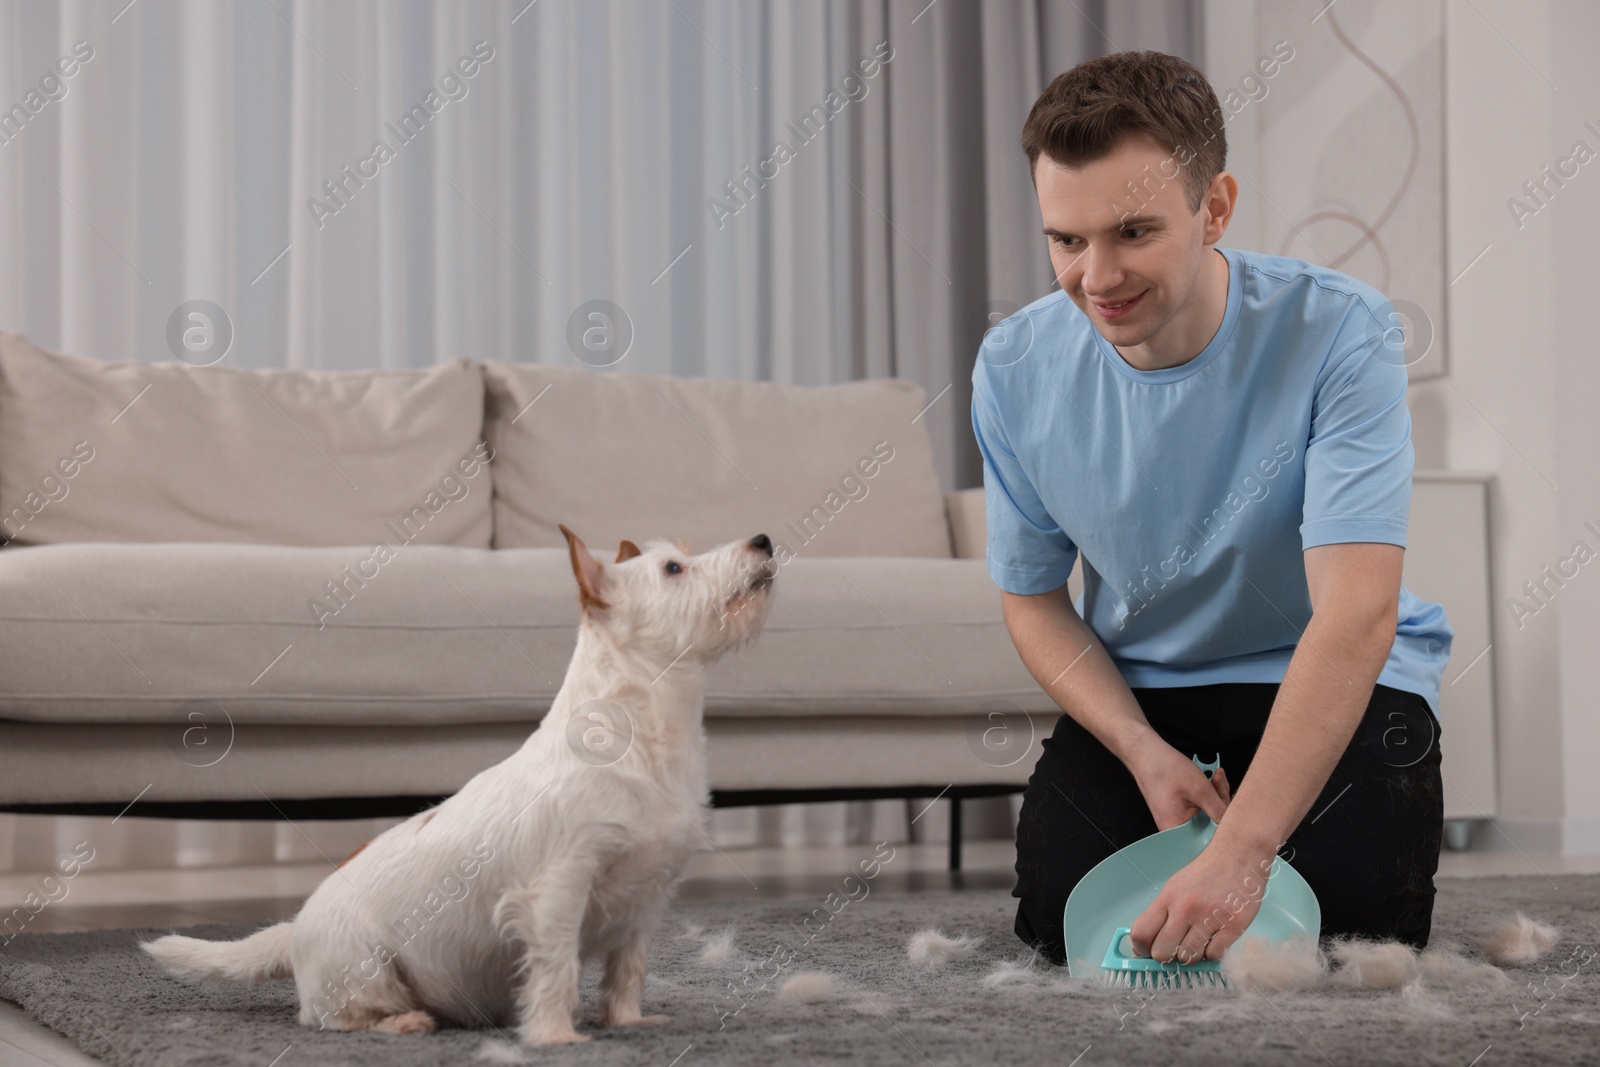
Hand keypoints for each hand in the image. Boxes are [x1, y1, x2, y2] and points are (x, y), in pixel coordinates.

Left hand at [1126, 837, 1272, 962]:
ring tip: (1200, 940)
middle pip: (1162, 953)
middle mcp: (1185, 908)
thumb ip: (1159, 914)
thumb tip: (1141, 947)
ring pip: (1188, 959)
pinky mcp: (1233, 926)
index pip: (1141, 933)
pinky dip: (1213, 953)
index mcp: (1167, 898)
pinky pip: (1214, 956)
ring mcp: (1210, 918)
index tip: (1148, 952)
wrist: (1239, 855)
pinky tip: (1216, 938)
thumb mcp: (1175, 887)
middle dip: (1168, 957)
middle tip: (1178, 948)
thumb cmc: (1206, 874)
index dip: (1141, 950)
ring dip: (1193, 956)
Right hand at [1127, 733, 1230, 831]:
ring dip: (1215, 795)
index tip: (1231, 802)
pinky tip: (1210, 778)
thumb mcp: (1199, 789)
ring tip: (1216, 775)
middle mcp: (1174, 828)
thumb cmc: (1168, 770)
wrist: (1146, 754)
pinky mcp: (1179, 809)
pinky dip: (1207, 793)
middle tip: (1220, 780)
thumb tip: (1235, 828)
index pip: (1207, 837)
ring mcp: (1176, 818)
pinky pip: (1199, 806)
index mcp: (1175, 829)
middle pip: (1208, 824)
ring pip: (1206, 813)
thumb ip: (1218, 810)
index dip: (1224, 822)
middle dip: (1220, 802)